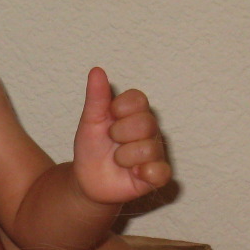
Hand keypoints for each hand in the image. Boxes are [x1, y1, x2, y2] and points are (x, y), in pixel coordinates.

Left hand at [72, 67, 172, 205]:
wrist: (86, 179)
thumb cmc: (92, 147)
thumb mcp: (90, 121)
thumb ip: (96, 97)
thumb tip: (97, 70)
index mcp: (134, 113)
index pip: (138, 99)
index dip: (119, 108)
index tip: (109, 118)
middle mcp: (149, 130)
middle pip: (145, 123)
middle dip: (119, 134)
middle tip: (111, 142)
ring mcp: (155, 152)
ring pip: (148, 148)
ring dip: (124, 157)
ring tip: (118, 160)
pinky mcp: (157, 175)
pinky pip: (162, 171)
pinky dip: (145, 172)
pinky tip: (133, 173)